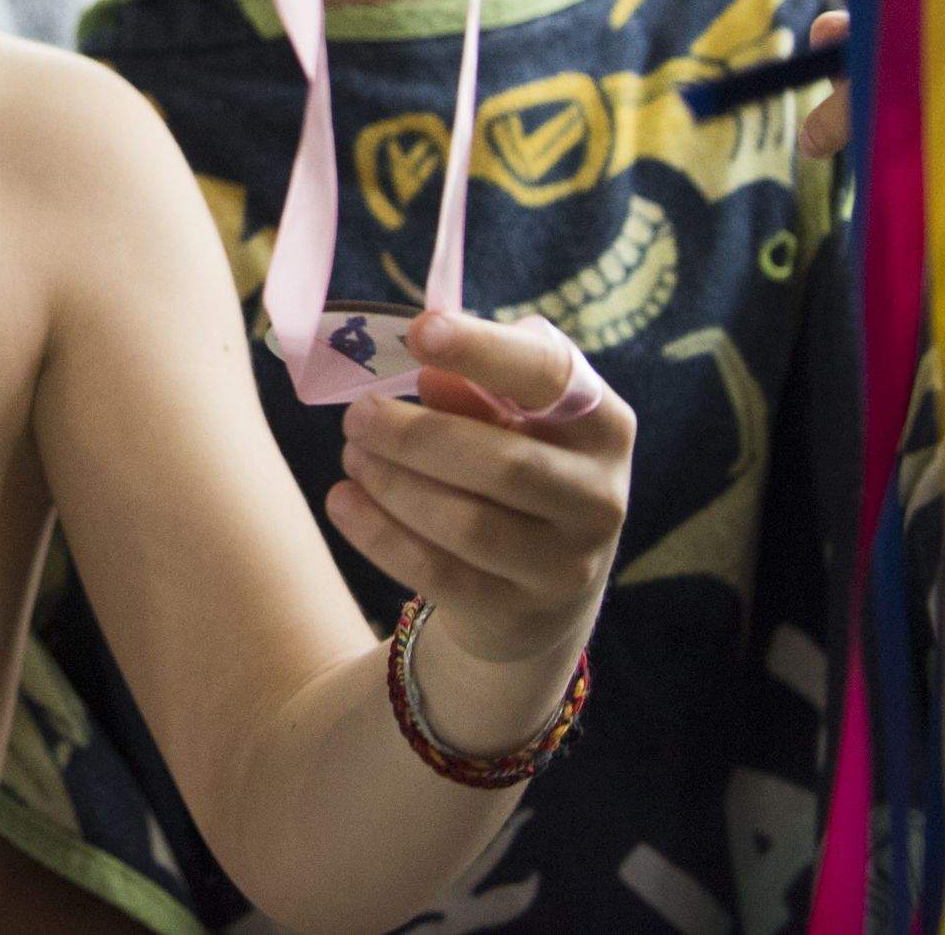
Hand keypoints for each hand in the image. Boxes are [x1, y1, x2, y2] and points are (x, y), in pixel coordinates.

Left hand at [328, 310, 631, 667]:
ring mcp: (567, 564)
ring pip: (468, 526)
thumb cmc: (517, 466)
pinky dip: (380, 535)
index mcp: (601, 423)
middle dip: (414, 436)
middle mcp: (599, 495)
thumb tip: (430, 367)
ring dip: (393, 485)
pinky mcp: (522, 613)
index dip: (484, 351)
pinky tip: (343, 501)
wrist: (541, 588)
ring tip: (352, 455)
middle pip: (503, 465)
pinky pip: (440, 576)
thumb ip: (474, 388)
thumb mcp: (510, 419)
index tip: (418, 331)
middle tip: (356, 416)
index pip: (549, 377)